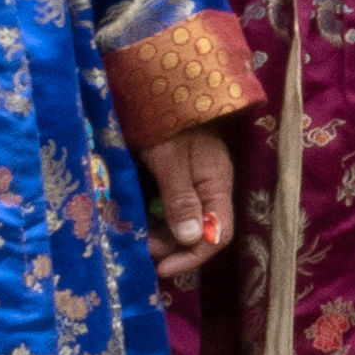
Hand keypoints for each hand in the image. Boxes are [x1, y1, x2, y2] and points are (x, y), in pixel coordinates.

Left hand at [136, 129, 235, 283]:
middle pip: (199, 233)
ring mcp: (195, 184)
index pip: (217, 235)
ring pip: (184, 224)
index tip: (162, 267)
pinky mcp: (179, 180)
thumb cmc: (167, 121)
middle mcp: (210, 189)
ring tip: (136, 237)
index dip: (192, 257)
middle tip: (141, 250)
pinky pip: (172, 209)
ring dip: (162, 236)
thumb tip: (190, 239)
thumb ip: (180, 198)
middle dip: (172, 248)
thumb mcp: (170, 159)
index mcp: (217, 184)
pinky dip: (157, 220)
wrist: (161, 87)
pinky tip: (138, 221)